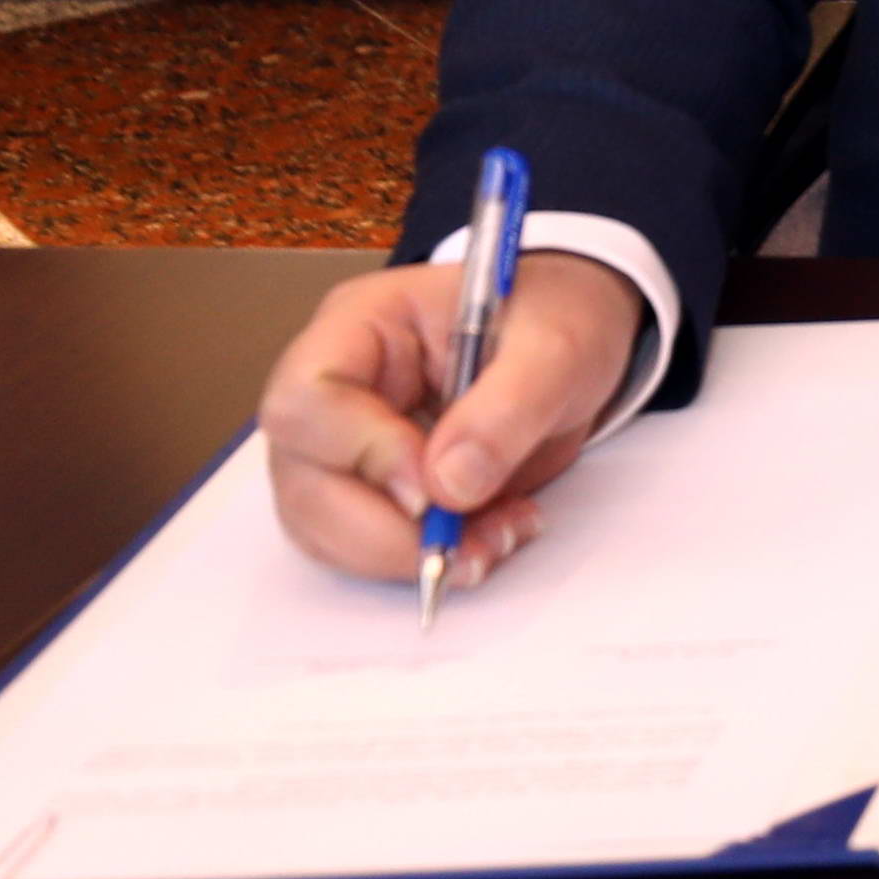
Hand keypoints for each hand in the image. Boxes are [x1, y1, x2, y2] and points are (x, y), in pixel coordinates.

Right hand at [258, 246, 645, 586]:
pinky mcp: (367, 488)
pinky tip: (487, 537)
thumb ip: (510, 406)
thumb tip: (449, 484)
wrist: (573, 345)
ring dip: (407, 554)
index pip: (310, 395)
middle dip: (387, 531)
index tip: (435, 490)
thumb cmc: (557, 321)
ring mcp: (342, 442)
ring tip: (497, 537)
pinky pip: (363, 545)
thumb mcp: (559, 346)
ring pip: (324, 527)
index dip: (363, 453)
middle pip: (305, 479)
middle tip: (473, 545)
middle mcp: (337, 384)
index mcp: (365, 322)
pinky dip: (422, 557)